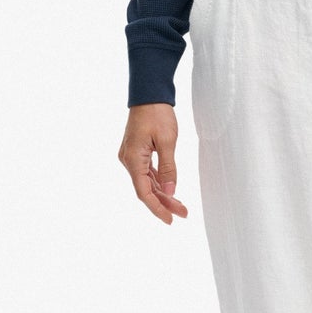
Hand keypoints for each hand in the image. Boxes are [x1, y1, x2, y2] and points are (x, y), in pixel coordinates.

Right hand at [119, 104, 188, 224]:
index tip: (170, 219)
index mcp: (133, 159)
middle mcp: (128, 160)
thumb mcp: (167, 141)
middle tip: (183, 213)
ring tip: (180, 206)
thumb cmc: (157, 113)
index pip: (143, 192)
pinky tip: (169, 190)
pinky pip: (146, 172)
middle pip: (145, 189)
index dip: (157, 208)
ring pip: (146, 182)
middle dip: (164, 203)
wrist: (148, 93)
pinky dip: (158, 182)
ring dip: (162, 194)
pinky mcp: (136, 152)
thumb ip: (168, 168)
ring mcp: (131, 156)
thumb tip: (170, 192)